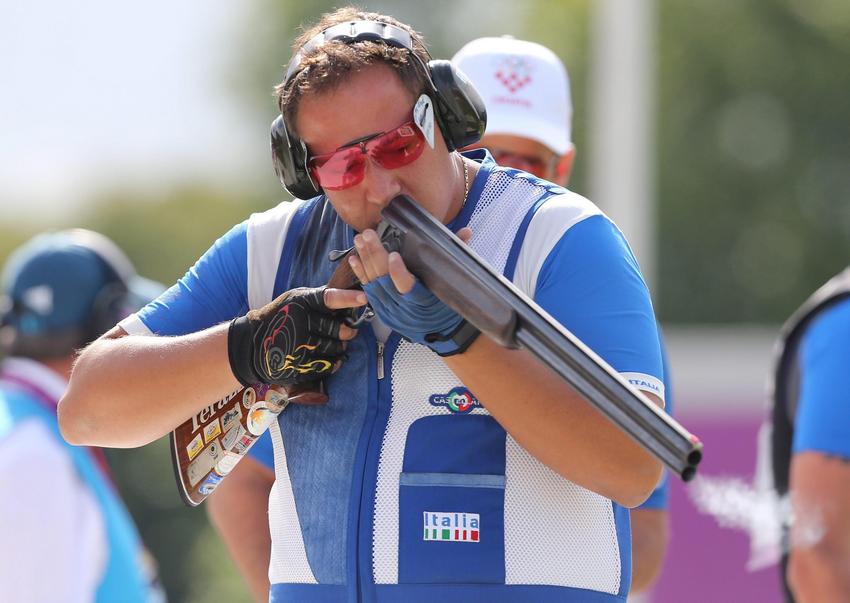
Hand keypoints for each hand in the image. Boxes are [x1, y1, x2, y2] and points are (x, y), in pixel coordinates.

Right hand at [227, 286, 365, 385]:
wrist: (252, 344)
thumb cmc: (280, 317)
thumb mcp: (293, 300)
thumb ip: (318, 297)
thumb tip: (349, 291)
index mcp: (300, 303)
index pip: (329, 299)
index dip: (348, 298)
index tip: (364, 298)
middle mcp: (299, 323)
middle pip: (338, 329)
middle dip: (348, 331)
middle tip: (348, 331)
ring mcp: (298, 346)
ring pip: (335, 348)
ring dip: (341, 347)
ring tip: (337, 344)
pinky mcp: (298, 366)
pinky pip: (328, 365)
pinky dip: (334, 363)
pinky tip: (331, 358)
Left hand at [348, 228, 478, 355]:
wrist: (440, 334)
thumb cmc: (448, 307)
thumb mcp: (453, 285)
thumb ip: (457, 257)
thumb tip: (467, 232)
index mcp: (422, 300)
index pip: (408, 287)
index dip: (399, 273)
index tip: (393, 256)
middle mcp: (403, 307)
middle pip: (385, 280)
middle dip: (375, 256)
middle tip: (368, 234)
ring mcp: (390, 309)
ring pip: (374, 283)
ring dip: (365, 260)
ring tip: (360, 239)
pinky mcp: (382, 309)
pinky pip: (368, 290)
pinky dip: (360, 273)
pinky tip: (353, 258)